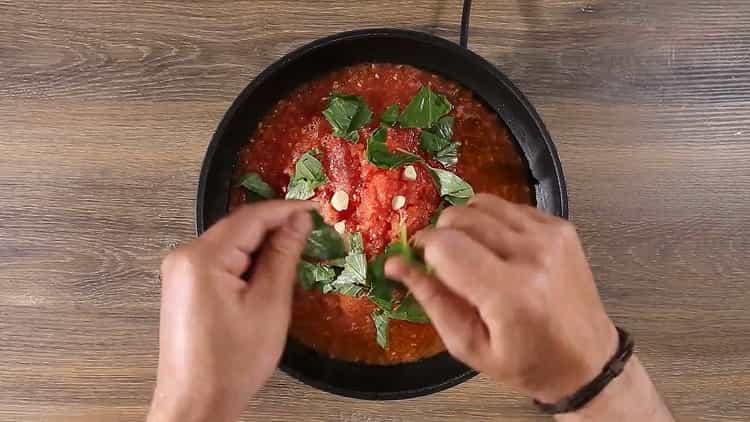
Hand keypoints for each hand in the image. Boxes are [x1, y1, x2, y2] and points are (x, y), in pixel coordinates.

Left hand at [147, 201, 313, 421]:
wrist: (196, 403)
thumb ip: (283, 256)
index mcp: (202, 258)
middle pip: (238, 227)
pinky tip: (269, 269)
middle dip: (275, 226)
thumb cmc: (233, 362)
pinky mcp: (184, 286)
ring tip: (297, 248)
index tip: (317, 207)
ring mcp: (180, 271)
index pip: (251, 217)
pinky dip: (246, 259)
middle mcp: (184, 256)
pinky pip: (220, 259)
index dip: (287, 209)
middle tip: (313, 229)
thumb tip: (299, 220)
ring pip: (230, 243)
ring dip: (262, 243)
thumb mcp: (269, 305)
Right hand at [386, 194, 616, 401]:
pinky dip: (493, 223)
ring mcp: (550, 236)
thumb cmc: (525, 362)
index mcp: (509, 293)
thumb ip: (431, 299)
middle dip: (442, 235)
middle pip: (460, 216)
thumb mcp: (469, 344)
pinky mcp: (560, 226)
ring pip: (482, 203)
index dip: (423, 247)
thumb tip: (395, 264)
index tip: (419, 260)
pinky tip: (499, 250)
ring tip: (472, 254)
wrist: (587, 360)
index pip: (446, 245)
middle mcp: (532, 255)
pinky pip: (508, 206)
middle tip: (446, 262)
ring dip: (466, 224)